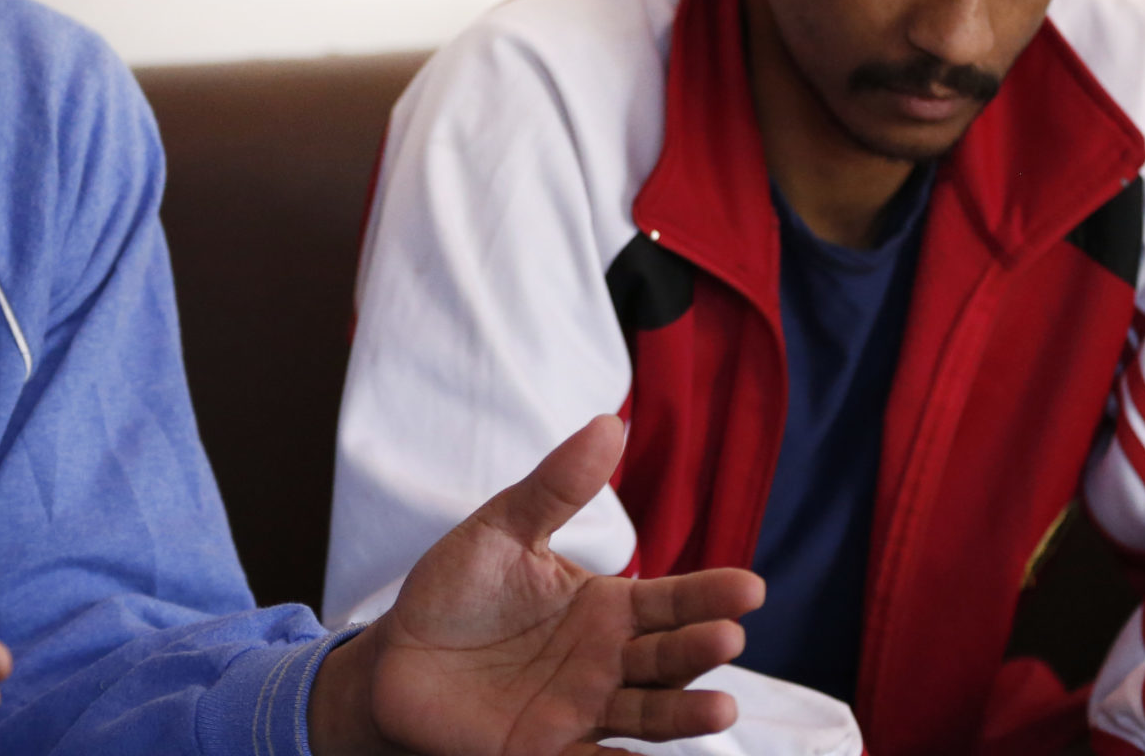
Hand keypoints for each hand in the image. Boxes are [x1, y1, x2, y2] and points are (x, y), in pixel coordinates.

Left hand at [310, 415, 764, 755]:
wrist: (394, 659)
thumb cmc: (456, 592)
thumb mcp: (502, 530)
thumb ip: (556, 486)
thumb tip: (610, 421)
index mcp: (606, 609)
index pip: (671, 601)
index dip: (710, 594)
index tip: (750, 587)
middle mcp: (607, 662)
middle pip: (668, 658)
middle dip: (700, 649)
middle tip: (728, 636)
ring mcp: (582, 711)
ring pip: (647, 715)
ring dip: (684, 714)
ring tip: (720, 709)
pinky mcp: (546, 751)